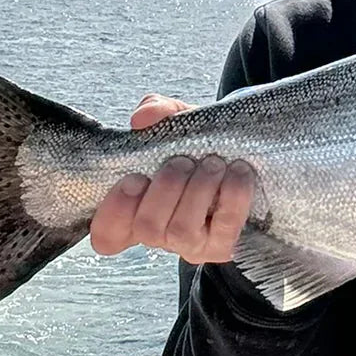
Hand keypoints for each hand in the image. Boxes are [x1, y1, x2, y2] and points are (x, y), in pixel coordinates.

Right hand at [89, 93, 256, 263]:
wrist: (249, 152)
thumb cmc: (198, 144)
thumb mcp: (177, 121)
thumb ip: (157, 111)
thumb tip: (141, 118)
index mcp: (136, 211)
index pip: (106, 235)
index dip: (114, 211)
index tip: (134, 178)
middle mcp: (160, 234)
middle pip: (146, 228)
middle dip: (164, 190)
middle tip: (182, 162)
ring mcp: (191, 244)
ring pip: (181, 231)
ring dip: (197, 190)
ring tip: (213, 163)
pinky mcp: (224, 244)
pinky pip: (226, 225)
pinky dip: (233, 195)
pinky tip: (238, 171)